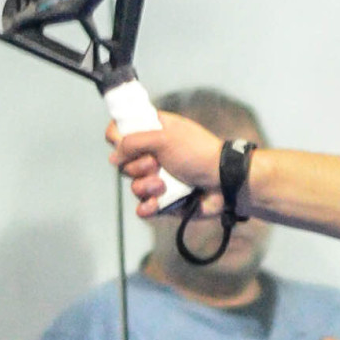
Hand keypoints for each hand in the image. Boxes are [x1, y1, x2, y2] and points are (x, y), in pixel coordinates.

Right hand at [107, 106, 227, 225]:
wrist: (225, 181)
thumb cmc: (198, 153)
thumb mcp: (164, 137)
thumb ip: (134, 141)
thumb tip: (113, 157)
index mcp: (152, 133)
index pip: (121, 131)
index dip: (117, 137)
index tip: (123, 142)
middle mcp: (153, 155)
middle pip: (123, 163)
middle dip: (136, 165)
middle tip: (156, 163)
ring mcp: (158, 179)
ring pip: (134, 186)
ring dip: (145, 186)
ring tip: (163, 184)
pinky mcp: (164, 201)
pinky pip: (144, 208)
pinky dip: (147, 207)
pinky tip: (156, 203)